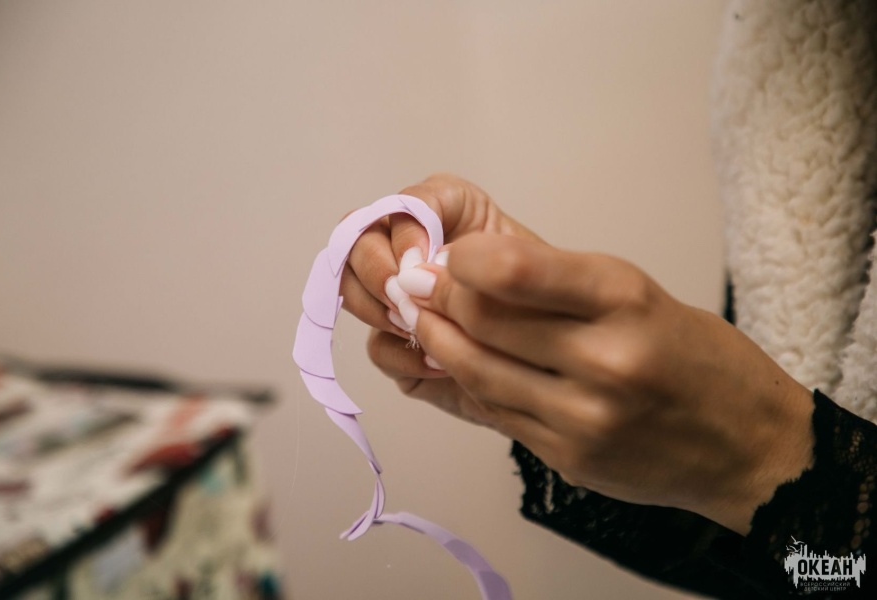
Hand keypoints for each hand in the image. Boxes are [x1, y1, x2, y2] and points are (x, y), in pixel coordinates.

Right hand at [340, 174, 539, 398]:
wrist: (553, 362)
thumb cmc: (543, 301)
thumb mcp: (528, 261)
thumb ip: (480, 252)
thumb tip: (427, 270)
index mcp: (445, 213)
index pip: (405, 204)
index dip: (407, 232)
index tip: (426, 260)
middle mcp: (411, 248)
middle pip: (359, 240)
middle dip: (379, 270)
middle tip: (407, 296)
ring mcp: (397, 297)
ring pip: (353, 290)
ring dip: (382, 312)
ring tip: (421, 327)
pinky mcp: (396, 344)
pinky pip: (376, 346)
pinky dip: (402, 355)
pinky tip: (437, 362)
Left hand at [390, 232, 813, 534]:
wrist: (747, 446)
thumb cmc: (696, 357)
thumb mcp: (640, 294)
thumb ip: (557, 284)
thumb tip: (468, 269)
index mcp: (625, 301)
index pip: (516, 271)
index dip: (463, 260)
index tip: (449, 256)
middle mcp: (603, 360)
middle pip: (483, 322)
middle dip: (439, 297)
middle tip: (418, 284)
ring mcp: (582, 418)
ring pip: (476, 371)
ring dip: (437, 341)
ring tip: (422, 319)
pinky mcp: (567, 457)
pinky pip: (495, 412)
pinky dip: (467, 382)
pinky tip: (455, 362)